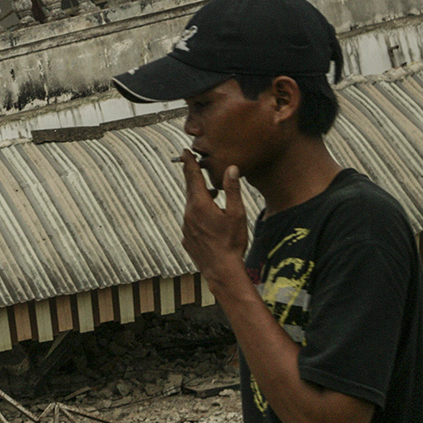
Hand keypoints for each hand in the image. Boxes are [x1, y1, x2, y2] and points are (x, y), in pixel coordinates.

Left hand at [179, 150, 248, 280]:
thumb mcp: (237, 214)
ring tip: (213, 195)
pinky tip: (209, 220)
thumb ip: (232, 190)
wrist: (221, 271)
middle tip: (193, 165)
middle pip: (190, 190)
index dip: (189, 163)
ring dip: (199, 198)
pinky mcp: (186, 238)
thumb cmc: (232, 242)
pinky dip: (198, 215)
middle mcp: (188, 213)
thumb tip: (231, 168)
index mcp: (200, 204)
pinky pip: (190, 221)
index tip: (185, 152)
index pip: (192, 177)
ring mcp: (185, 227)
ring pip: (190, 206)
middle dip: (192, 177)